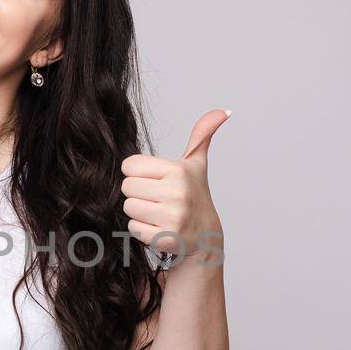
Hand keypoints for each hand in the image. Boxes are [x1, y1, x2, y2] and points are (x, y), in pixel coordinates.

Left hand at [120, 109, 230, 259]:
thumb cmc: (194, 194)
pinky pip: (133, 228)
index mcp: (178, 170)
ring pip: (128, 207)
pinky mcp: (165, 238)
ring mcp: (172, 217)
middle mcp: (177, 193)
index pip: (129, 165)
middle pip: (127, 187)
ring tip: (158, 212)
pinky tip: (158, 227)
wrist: (205, 235)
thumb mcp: (196, 163)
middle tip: (157, 198)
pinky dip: (141, 229)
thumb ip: (201, 135)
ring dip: (139, 211)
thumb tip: (223, 111)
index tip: (155, 179)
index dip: (138, 173)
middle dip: (138, 193)